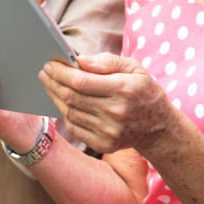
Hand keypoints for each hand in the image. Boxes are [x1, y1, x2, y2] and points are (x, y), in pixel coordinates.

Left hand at [39, 52, 174, 154]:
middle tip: (44, 72)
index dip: (61, 72)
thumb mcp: (134, 68)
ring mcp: (109, 131)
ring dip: (55, 97)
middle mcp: (115, 112)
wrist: (159, 128)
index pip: (81, 81)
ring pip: (70, 112)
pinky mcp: (104, 143)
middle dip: (53, 82)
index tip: (50, 64)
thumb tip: (80, 60)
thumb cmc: (144, 91)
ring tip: (49, 84)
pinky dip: (65, 113)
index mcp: (122, 89)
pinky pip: (75, 127)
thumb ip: (107, 62)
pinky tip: (62, 102)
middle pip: (71, 96)